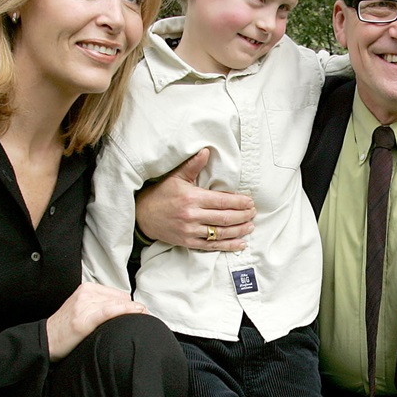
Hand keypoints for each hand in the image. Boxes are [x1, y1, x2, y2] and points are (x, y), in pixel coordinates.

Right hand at [46, 283, 146, 361]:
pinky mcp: (84, 318)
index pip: (119, 294)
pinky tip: (139, 312)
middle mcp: (87, 293)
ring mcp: (84, 305)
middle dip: (133, 310)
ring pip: (119, 305)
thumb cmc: (67, 328)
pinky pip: (110, 311)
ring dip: (133, 313)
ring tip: (145, 320)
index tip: (143, 313)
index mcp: (88, 288)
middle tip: (145, 319)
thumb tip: (126, 308)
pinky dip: (126, 311)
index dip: (131, 306)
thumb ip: (101, 304)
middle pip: (121, 299)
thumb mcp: (83, 308)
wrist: (46, 340)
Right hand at [134, 148, 255, 250]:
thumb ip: (193, 165)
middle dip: (242, 216)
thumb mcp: (176, 177)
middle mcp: (192, 215)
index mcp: (191, 198)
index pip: (222, 201)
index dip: (239, 202)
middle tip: (253, 213)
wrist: (142, 215)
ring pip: (220, 233)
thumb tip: (207, 151)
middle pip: (224, 218)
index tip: (250, 202)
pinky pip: (211, 245)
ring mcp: (190, 231)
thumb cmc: (161, 194)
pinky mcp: (188, 242)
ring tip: (251, 226)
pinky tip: (240, 243)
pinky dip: (228, 245)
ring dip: (239, 230)